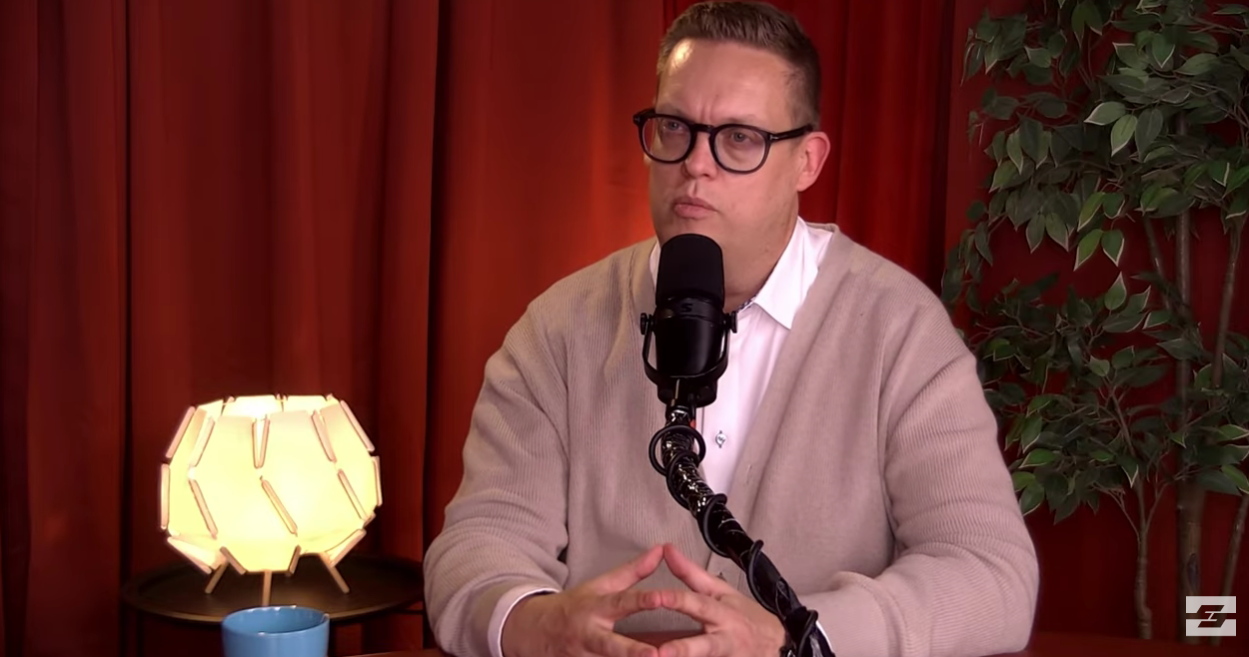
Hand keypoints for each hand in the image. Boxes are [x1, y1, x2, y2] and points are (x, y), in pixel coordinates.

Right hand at [501, 545, 666, 656]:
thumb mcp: (599, 586)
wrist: (530, 630)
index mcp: (595, 609)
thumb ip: (632, 573)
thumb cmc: (573, 606)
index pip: (622, 602)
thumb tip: (660, 551)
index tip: (662, 598)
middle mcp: (588, 636)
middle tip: (655, 656)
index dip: (642, 601)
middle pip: (612, 646)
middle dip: (633, 653)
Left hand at [655, 543, 785, 656]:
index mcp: (722, 613)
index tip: (655, 597)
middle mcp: (725, 639)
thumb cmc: (745, 616)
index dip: (676, 600)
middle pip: (703, 646)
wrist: (780, 647)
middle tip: (658, 654)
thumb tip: (667, 549)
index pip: (697, 604)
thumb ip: (691, 575)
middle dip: (681, 650)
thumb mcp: (721, 593)